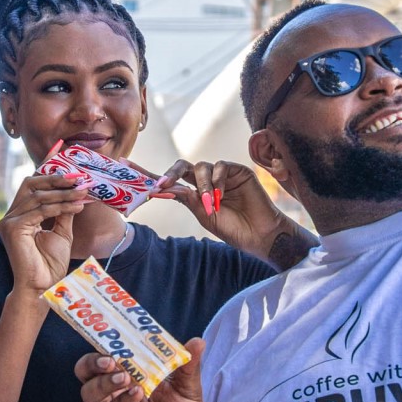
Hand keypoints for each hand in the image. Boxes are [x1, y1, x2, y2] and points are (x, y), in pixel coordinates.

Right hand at [0, 173, 90, 294]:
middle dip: (56, 180)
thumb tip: (75, 190)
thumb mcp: (61, 231)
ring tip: (83, 194)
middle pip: (31, 185)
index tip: (77, 176)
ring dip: (64, 194)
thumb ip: (64, 211)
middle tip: (79, 179)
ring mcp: (9, 221)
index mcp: (20, 215)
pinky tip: (77, 207)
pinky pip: (39, 211)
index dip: (53, 178)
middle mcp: (11, 216)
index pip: (33, 187)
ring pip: (38, 197)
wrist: (42, 287)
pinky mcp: (13, 228)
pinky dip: (60, 207)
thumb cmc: (50, 264)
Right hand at [75, 339, 206, 401]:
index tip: (112, 328)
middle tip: (110, 358)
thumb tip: (198, 342)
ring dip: (104, 381)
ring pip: (90, 391)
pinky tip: (136, 393)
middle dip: (92, 361)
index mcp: (130, 372)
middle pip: (86, 370)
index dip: (105, 340)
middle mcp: (116, 389)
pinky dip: (122, 400)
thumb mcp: (189, 388)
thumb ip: (189, 366)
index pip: (108, 351)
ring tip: (124, 376)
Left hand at [154, 160, 311, 267]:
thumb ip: (189, 200)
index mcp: (196, 194)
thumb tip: (168, 188)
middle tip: (163, 184)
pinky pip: (221, 166)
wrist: (260, 234)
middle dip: (172, 173)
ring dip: (203, 185)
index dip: (159, 179)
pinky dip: (218, 180)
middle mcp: (207, 182)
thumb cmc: (234, 229)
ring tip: (211, 202)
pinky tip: (222, 195)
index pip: (175, 182)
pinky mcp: (238, 171)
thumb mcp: (206, 217)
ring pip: (202, 166)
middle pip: (184, 167)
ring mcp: (222, 176)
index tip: (141, 178)